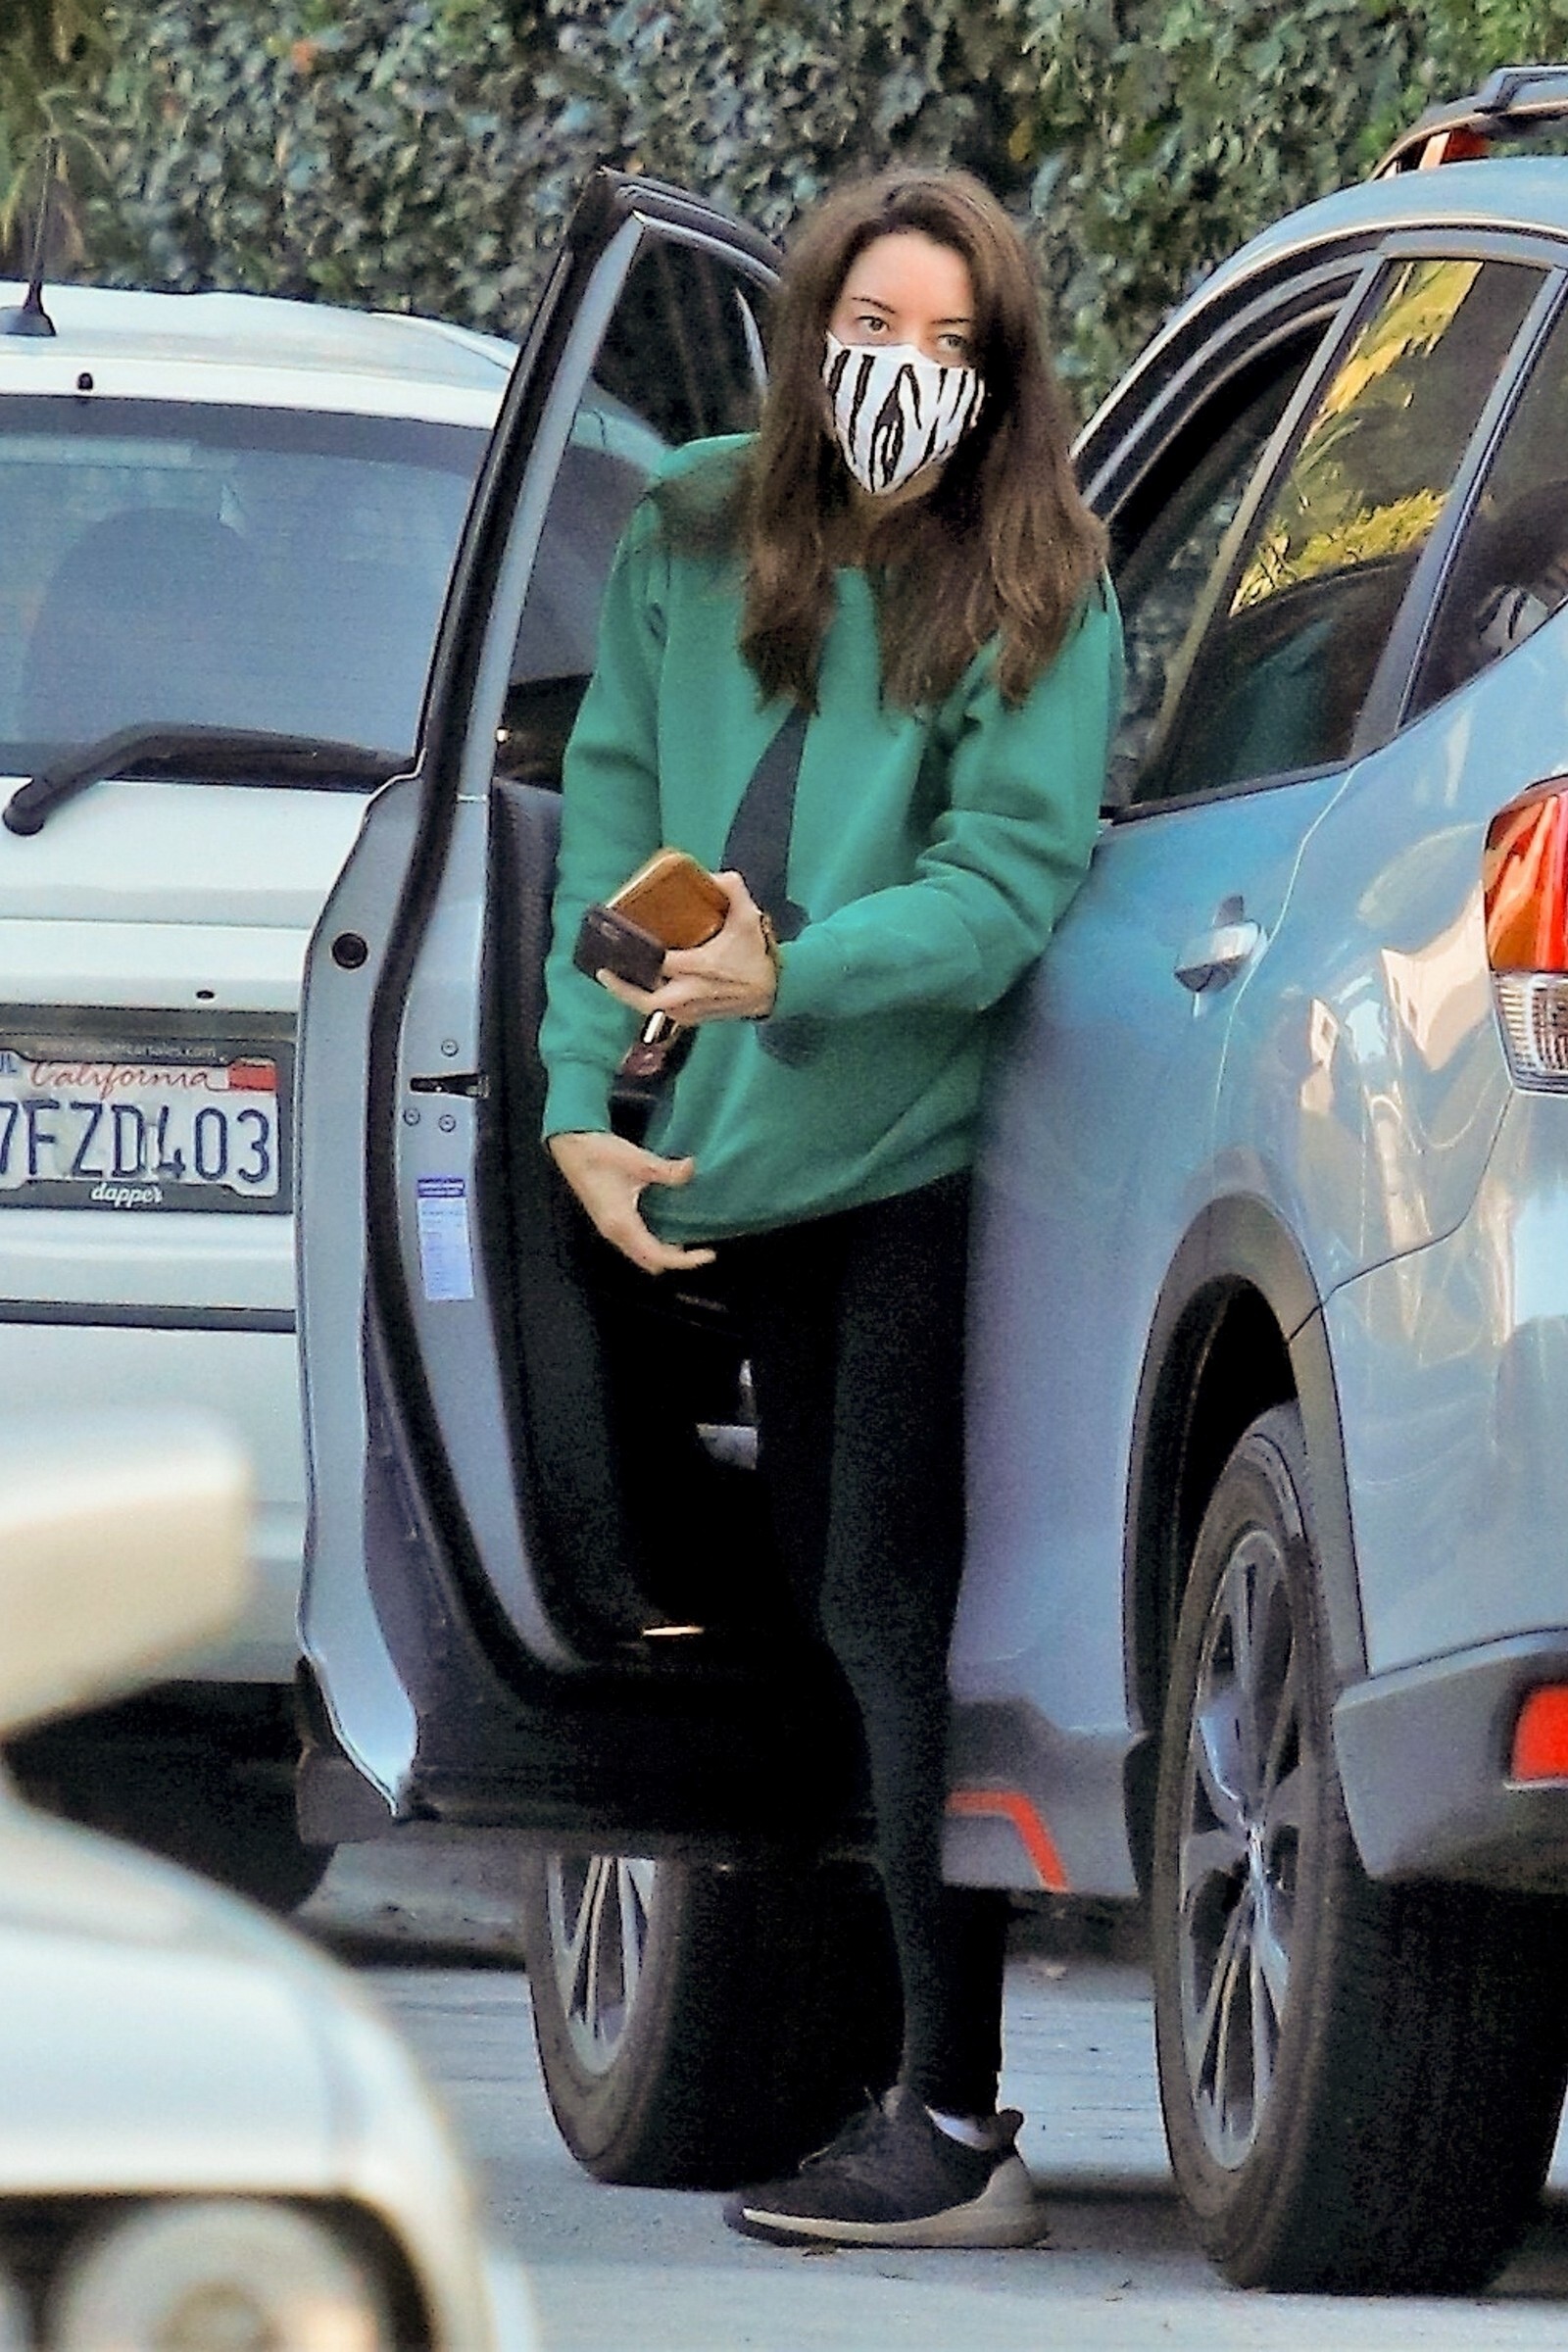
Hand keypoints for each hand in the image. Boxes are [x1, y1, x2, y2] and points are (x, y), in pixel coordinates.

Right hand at [547, 1129, 716, 1276]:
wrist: (570, 1146)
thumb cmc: (598, 1152)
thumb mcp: (637, 1160)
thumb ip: (666, 1170)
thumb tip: (691, 1168)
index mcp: (621, 1222)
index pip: (657, 1255)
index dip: (685, 1260)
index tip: (708, 1254)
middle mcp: (614, 1233)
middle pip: (650, 1261)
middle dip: (677, 1260)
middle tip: (701, 1248)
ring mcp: (610, 1230)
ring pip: (642, 1255)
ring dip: (665, 1253)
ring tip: (690, 1238)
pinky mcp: (610, 1223)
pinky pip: (635, 1244)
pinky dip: (654, 1243)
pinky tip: (669, 1225)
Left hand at [598, 870, 776, 1025]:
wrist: (775, 991)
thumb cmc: (758, 955)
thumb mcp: (749, 919)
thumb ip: (734, 891)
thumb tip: (716, 874)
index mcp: (701, 968)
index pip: (660, 963)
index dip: (638, 953)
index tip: (619, 941)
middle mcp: (691, 993)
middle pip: (646, 999)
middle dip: (622, 989)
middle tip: (604, 972)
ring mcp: (691, 1009)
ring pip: (653, 1009)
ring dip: (633, 996)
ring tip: (617, 977)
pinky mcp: (694, 1018)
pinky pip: (664, 1013)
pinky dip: (651, 1002)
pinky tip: (642, 987)